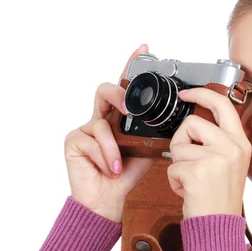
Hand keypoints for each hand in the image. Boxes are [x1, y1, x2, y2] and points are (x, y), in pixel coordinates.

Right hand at [64, 44, 155, 222]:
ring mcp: (85, 128)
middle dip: (119, 94)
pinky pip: (93, 139)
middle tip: (129, 108)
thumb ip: (156, 133)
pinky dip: (106, 156)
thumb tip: (177, 122)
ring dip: (112, 144)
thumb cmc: (126, 175)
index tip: (144, 48)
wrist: (109, 201)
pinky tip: (110, 168)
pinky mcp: (74, 140)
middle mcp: (102, 118)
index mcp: (120, 118)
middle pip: (105, 90)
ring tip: (119, 162)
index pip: (125, 88)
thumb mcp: (148, 151)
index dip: (131, 66)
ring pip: (99, 120)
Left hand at [166, 87, 251, 218]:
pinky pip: (172, 166)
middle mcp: (232, 148)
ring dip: (178, 165)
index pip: (222, 105)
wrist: (218, 226)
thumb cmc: (219, 197)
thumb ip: (218, 141)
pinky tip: (188, 190)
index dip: (201, 94)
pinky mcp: (198, 172)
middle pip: (192, 123)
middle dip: (181, 140)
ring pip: (179, 147)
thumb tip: (195, 122)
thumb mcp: (229, 163)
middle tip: (188, 159)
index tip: (186, 93)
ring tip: (192, 181)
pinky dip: (174, 181)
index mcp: (240, 143)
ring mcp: (216, 159)